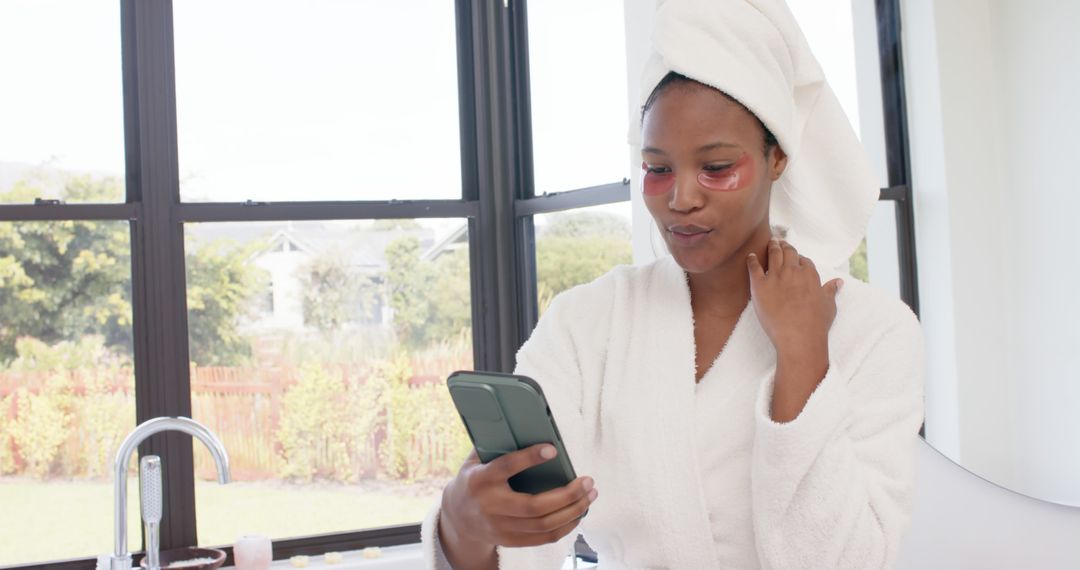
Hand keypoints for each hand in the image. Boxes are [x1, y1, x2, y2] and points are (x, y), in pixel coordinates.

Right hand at [438, 444, 596, 566]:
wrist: (456, 516)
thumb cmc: (475, 479)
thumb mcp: (477, 460)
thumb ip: (496, 445)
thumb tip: (525, 424)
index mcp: (480, 479)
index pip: (506, 467)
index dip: (529, 458)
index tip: (552, 449)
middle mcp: (490, 506)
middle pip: (535, 507)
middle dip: (567, 495)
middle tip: (588, 481)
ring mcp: (500, 527)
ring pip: (544, 525)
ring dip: (573, 511)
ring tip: (589, 495)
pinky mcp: (510, 540)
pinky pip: (544, 538)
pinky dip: (565, 526)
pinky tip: (578, 513)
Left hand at [746, 239, 840, 356]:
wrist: (798, 336)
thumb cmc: (816, 324)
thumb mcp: (828, 305)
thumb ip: (831, 291)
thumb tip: (838, 281)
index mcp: (809, 274)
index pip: (803, 260)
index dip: (798, 258)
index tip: (795, 257)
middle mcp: (792, 271)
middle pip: (788, 252)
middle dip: (784, 246)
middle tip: (779, 241)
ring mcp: (775, 277)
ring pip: (772, 254)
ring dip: (771, 247)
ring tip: (770, 243)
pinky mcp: (759, 285)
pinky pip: (754, 268)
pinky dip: (751, 260)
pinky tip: (750, 256)